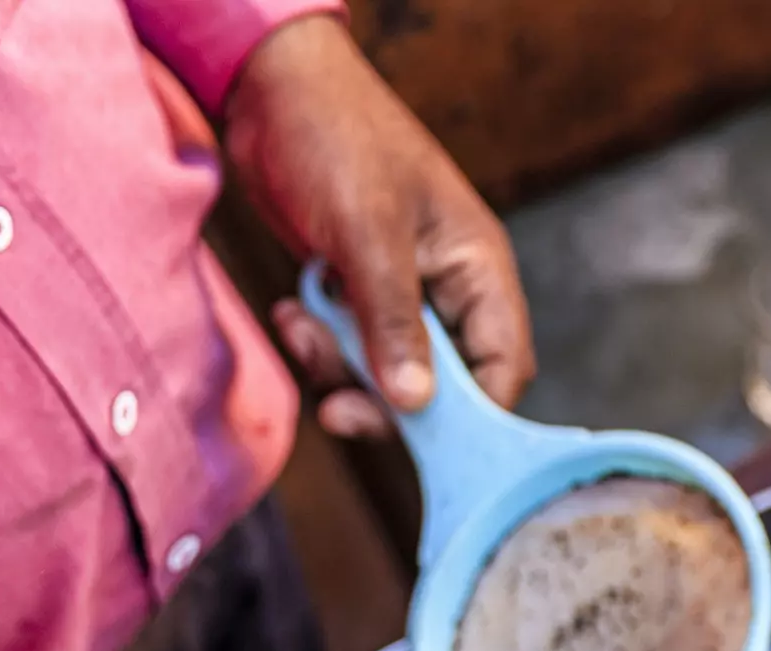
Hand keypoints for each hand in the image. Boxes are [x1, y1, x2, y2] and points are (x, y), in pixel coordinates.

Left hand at [223, 14, 534, 434]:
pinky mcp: (359, 300)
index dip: (476, 416)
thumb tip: (415, 404)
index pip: (503, 368)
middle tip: (339, 407)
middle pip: (444, 390)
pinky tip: (292, 310)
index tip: (427, 440)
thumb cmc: (335, 136)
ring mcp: (404, 299)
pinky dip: (319, 346)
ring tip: (302, 326)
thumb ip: (394, 321)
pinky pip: (350, 354)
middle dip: (387, 403)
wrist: (268, 90)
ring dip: (341, 369)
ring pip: (389, 378)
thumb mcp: (368, 232)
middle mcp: (449, 293)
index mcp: (478, 270)